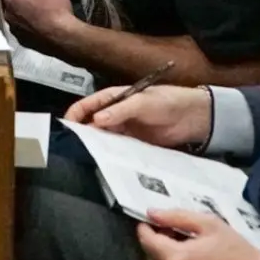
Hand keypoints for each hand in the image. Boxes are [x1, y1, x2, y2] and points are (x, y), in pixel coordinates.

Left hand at [2, 0, 78, 45]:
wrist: (64, 37)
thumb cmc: (54, 8)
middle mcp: (8, 14)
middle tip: (50, 0)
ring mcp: (15, 29)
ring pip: (25, 11)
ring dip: (34, 9)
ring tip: (49, 13)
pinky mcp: (24, 41)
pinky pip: (29, 25)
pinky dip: (36, 23)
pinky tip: (47, 25)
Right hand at [66, 84, 212, 146]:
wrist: (192, 117)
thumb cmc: (167, 101)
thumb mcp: (142, 102)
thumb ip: (120, 110)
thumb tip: (97, 120)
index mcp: (113, 98)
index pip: (87, 105)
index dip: (75, 114)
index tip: (67, 127)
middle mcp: (115, 114)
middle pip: (91, 124)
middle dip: (82, 133)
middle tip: (73, 146)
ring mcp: (123, 130)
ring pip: (102, 138)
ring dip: (95, 145)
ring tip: (87, 157)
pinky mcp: (133, 144)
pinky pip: (117, 149)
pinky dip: (110, 154)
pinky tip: (106, 162)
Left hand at [137, 211, 259, 259]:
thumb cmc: (236, 251)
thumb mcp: (209, 224)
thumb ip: (176, 217)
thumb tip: (151, 214)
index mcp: (176, 258)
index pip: (147, 241)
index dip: (146, 229)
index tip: (152, 222)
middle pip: (151, 258)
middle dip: (158, 244)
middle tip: (174, 235)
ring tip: (184, 252)